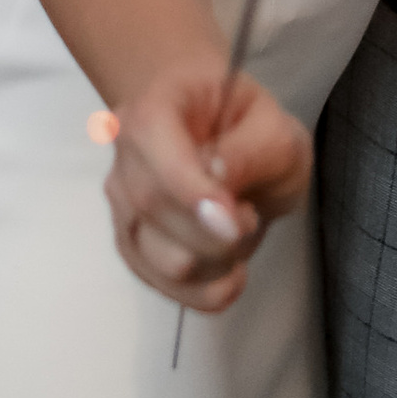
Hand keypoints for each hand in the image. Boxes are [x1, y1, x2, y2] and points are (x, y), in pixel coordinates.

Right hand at [103, 59, 313, 312]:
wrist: (234, 150)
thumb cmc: (251, 130)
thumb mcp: (273, 130)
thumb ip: (250, 150)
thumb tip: (216, 176)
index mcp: (153, 106)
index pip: (149, 140)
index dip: (188, 188)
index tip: (235, 222)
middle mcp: (124, 155)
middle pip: (153, 208)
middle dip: (216, 230)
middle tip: (250, 214)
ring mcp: (123, 206)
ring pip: (163, 259)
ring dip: (219, 259)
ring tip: (238, 230)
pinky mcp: (134, 251)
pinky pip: (167, 289)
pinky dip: (209, 291)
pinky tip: (232, 272)